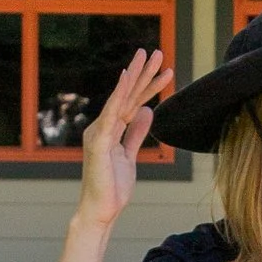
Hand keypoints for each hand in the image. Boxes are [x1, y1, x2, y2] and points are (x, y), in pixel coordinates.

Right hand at [76, 44, 171, 229]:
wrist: (101, 210)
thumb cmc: (113, 187)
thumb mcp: (130, 156)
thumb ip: (136, 133)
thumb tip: (147, 110)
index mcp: (110, 130)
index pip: (132, 103)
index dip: (148, 85)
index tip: (162, 68)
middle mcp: (102, 127)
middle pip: (127, 95)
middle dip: (143, 73)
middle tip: (157, 52)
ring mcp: (99, 133)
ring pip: (122, 99)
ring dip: (136, 77)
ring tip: (150, 57)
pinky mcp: (100, 142)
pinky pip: (112, 114)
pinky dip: (119, 95)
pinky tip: (127, 78)